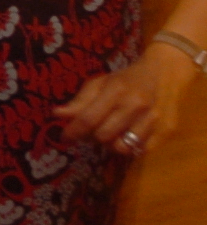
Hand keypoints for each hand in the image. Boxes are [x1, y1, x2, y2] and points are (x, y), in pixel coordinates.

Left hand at [54, 49, 192, 155]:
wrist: (165, 74)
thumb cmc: (127, 79)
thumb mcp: (100, 83)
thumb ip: (80, 100)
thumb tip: (57, 115)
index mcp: (117, 90)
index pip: (89, 119)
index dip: (74, 131)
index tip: (64, 137)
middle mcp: (137, 106)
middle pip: (104, 136)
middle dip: (91, 137)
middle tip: (89, 132)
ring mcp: (155, 120)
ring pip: (123, 148)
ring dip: (110, 144)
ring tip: (108, 134)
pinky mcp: (167, 132)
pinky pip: (141, 151)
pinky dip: (130, 147)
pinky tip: (126, 136)